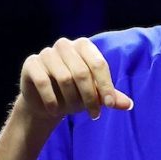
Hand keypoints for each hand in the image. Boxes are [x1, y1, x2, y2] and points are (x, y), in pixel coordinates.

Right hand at [18, 37, 133, 121]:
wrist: (47, 103)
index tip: (110, 105)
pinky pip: (43, 82)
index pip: (98, 64)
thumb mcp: (96, 95)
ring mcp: (46, 53)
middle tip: (94, 114)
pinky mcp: (31, 63)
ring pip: (64, 78)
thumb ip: (111, 97)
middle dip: (90, 97)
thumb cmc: (76, 94)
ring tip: (73, 110)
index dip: (106, 86)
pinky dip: (52, 100)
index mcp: (84, 46)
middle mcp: (65, 45)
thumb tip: (129, 105)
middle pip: (82, 72)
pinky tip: (55, 111)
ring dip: (71, 100)